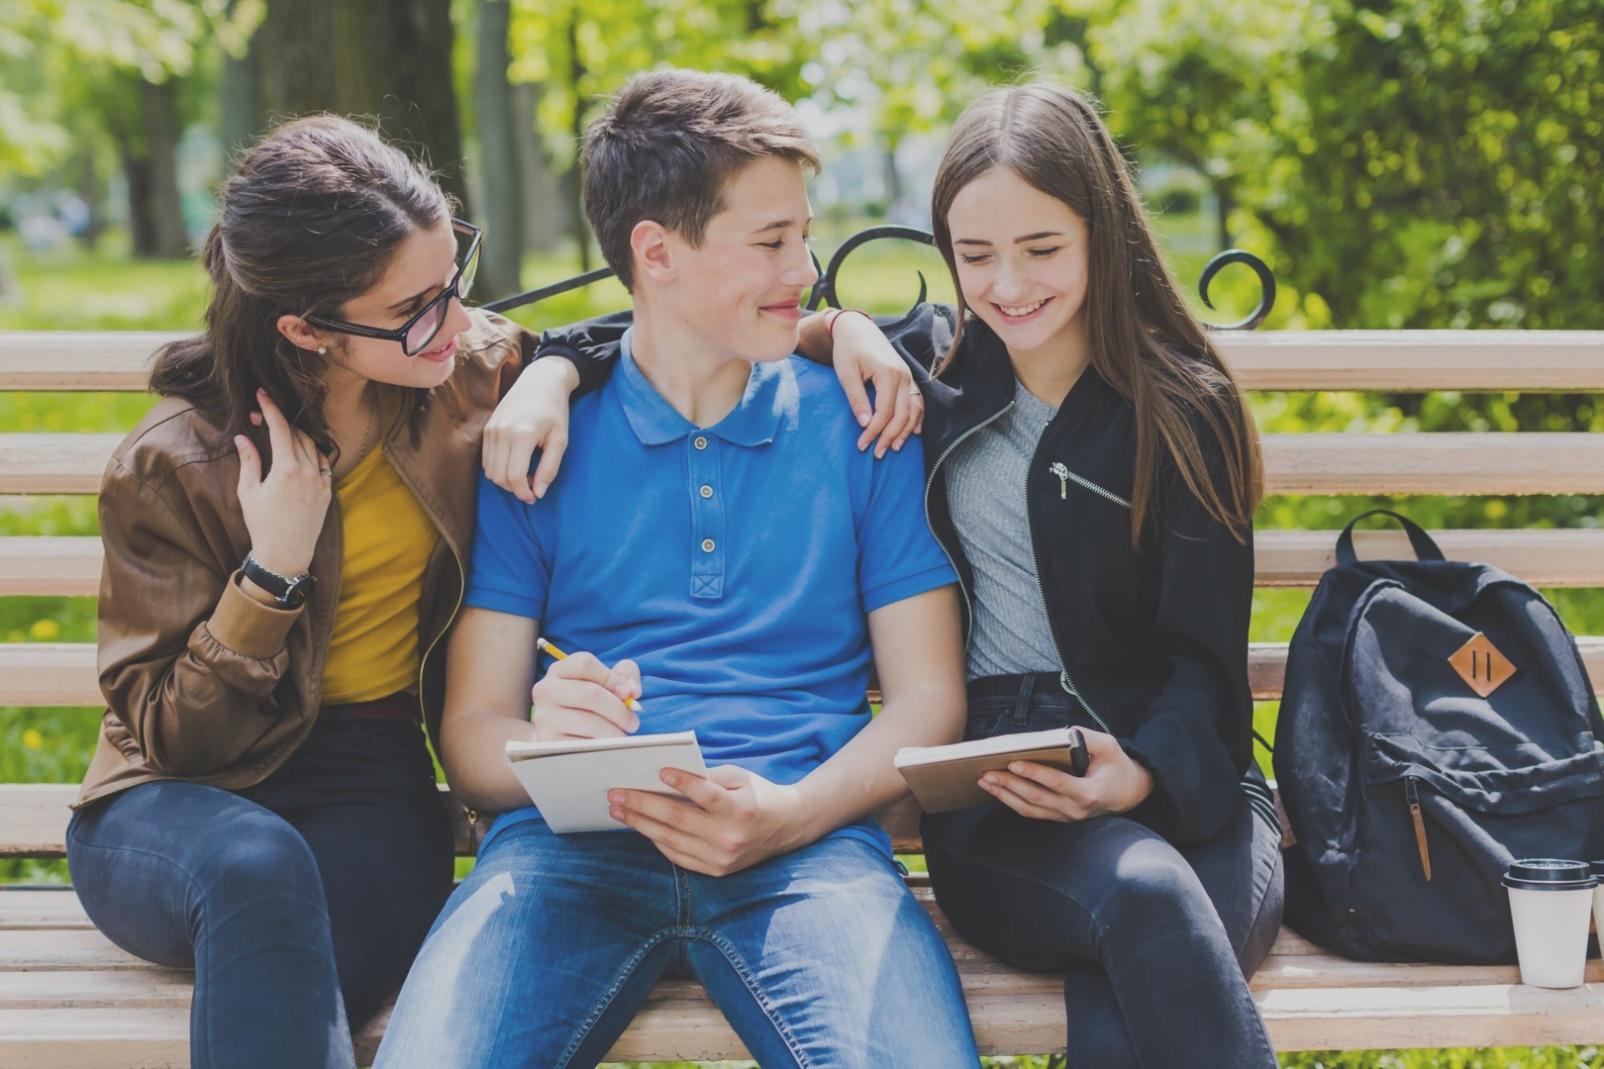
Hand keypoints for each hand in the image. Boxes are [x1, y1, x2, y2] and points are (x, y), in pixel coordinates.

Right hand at [235, 389, 331, 576]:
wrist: (286, 554)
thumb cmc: (262, 525)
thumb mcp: (249, 492)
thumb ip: (249, 461)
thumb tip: (243, 437)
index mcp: (287, 470)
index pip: (281, 429)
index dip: (271, 408)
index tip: (262, 394)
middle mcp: (308, 472)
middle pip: (296, 434)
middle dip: (280, 421)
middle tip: (262, 417)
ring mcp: (322, 481)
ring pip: (313, 446)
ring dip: (297, 434)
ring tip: (280, 432)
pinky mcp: (328, 491)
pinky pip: (324, 462)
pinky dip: (313, 451)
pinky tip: (301, 450)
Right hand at [483, 357, 577, 502]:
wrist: (540, 382)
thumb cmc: (554, 411)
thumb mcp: (560, 440)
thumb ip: (549, 468)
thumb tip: (538, 493)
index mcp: (522, 434)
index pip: (514, 476)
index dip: (523, 493)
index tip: (534, 497)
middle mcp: (501, 432)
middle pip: (499, 477)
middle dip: (514, 489)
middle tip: (532, 487)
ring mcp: (491, 430)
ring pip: (489, 471)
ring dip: (505, 481)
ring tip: (525, 476)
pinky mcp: (486, 429)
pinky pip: (486, 460)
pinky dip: (498, 469)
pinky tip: (514, 465)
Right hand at [529, 649, 641, 740]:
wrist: (560, 734)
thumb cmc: (588, 704)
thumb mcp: (605, 681)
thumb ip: (624, 676)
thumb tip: (630, 692)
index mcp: (559, 670)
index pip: (585, 664)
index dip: (612, 678)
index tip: (627, 693)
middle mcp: (546, 690)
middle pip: (590, 694)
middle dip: (619, 710)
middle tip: (633, 723)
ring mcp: (545, 717)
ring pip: (590, 722)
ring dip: (614, 732)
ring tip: (622, 735)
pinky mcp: (549, 742)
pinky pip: (583, 745)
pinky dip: (601, 747)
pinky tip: (607, 746)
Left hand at [609, 764, 808, 875]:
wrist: (788, 827)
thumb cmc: (759, 794)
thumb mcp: (741, 777)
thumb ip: (709, 777)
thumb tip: (667, 778)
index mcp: (742, 809)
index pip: (706, 796)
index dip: (683, 783)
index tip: (659, 772)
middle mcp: (731, 837)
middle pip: (679, 819)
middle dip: (642, 805)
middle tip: (615, 793)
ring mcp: (722, 858)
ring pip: (671, 840)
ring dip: (640, 824)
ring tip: (618, 810)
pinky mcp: (716, 870)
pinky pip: (678, 856)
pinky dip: (657, 840)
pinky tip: (640, 826)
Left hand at [830, 312, 924, 458]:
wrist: (858, 329)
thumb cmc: (848, 350)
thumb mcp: (846, 374)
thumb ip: (857, 398)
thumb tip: (866, 424)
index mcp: (888, 374)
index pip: (885, 411)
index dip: (874, 431)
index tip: (862, 445)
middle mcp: (903, 376)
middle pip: (902, 414)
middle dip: (890, 436)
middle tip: (877, 454)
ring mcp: (908, 377)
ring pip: (914, 410)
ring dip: (904, 431)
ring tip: (894, 448)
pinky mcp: (907, 378)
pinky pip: (918, 402)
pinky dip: (917, 418)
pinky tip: (912, 433)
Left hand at [978, 730, 1154, 822]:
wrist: (1129, 792)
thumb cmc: (1116, 766)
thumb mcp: (1109, 746)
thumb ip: (1085, 737)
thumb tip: (1057, 733)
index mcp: (1089, 792)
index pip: (1056, 783)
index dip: (1034, 773)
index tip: (1013, 762)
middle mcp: (1076, 809)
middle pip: (1036, 798)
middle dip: (1009, 784)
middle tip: (987, 772)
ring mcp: (1067, 817)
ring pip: (1030, 809)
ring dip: (1005, 795)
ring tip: (985, 781)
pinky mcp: (1060, 818)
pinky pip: (1032, 812)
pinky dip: (1012, 801)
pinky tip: (997, 789)